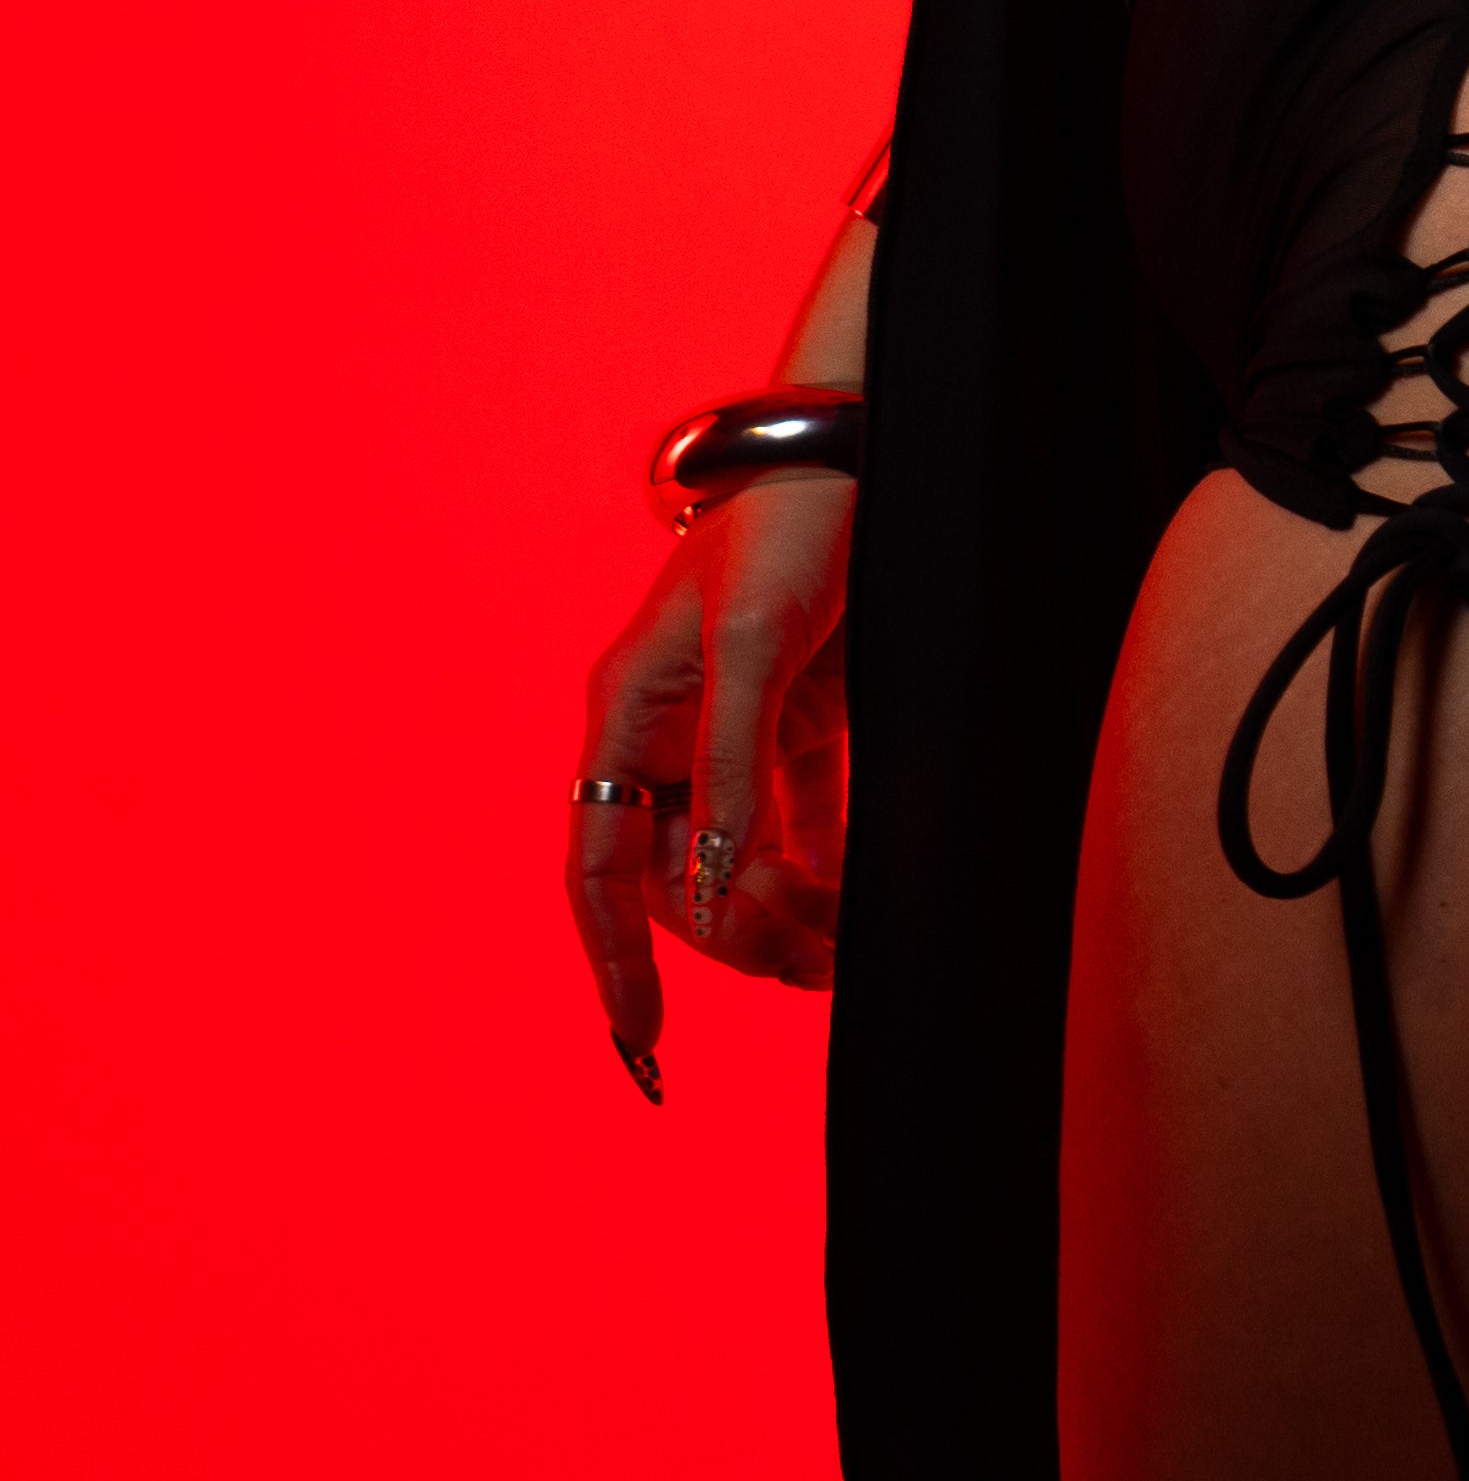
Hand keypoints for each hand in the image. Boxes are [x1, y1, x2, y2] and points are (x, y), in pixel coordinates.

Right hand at [564, 473, 853, 1095]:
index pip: (598, 865)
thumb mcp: (754, 643)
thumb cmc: (788, 525)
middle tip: (814, 966)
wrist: (856, 444)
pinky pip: (795, 820)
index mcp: (628, 713)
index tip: (644, 1036)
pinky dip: (822, 866)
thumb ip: (729, 764)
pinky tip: (858, 903)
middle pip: (679, 876)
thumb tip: (706, 886)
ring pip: (738, 857)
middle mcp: (668, 731)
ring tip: (845, 949)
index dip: (613, 956)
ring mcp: (732, 727)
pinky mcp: (796, 714)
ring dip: (784, 912)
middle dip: (736, 932)